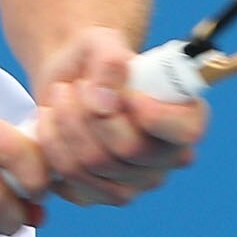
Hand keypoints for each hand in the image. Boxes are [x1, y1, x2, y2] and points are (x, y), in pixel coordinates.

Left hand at [29, 27, 206, 205]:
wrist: (66, 81)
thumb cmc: (95, 59)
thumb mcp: (103, 42)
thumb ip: (109, 60)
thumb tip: (103, 102)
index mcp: (185, 118)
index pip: (186, 132)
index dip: (153, 114)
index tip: (127, 91)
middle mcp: (166, 158)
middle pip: (130, 150)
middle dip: (92, 112)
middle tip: (77, 85)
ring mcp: (133, 183)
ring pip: (93, 166)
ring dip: (65, 124)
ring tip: (60, 96)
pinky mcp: (97, 195)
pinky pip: (69, 180)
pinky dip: (51, 145)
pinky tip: (52, 123)